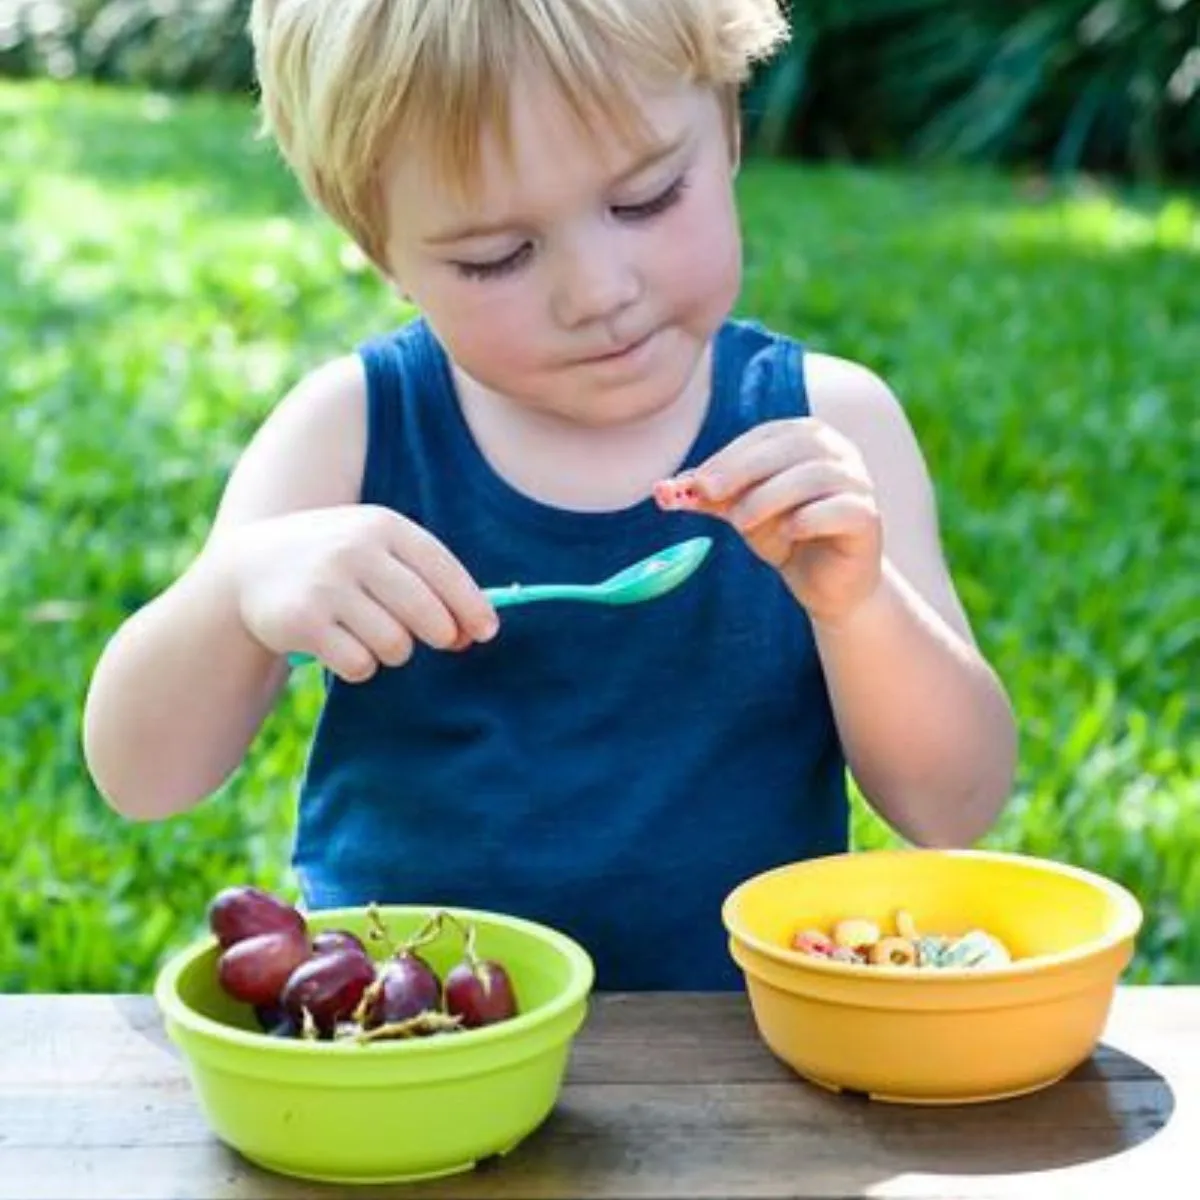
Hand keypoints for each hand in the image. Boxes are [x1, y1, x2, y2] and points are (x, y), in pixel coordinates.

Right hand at [224, 505, 497, 681]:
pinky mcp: (301, 621)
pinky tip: (341, 645)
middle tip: (437, 640)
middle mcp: (355, 549)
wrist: (250, 568)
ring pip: (396, 645)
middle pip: (427, 615)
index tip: (486, 633)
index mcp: (382, 525)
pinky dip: (359, 665)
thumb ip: (426, 580)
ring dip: (393, 651)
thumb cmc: (337, 563)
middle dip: (440, 636)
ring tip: (370, 633)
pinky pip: (360, 664)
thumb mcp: (377, 549)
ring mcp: (326, 585)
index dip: (471, 606)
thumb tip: (479, 631)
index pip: (443, 570)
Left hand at [655, 418, 882, 624]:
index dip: (729, 456)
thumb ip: (708, 498)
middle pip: (790, 448)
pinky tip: (787, 533)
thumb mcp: (740, 511)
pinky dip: (810, 518)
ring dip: (771, 495)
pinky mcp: (868, 518)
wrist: (825, 584)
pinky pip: (843, 509)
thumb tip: (660, 490)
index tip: (696, 482)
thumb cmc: (784, 535)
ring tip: (741, 522)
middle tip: (707, 491)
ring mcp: (858, 483)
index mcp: (806, 438)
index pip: (766, 437)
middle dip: (743, 468)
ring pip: (816, 475)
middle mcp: (838, 452)